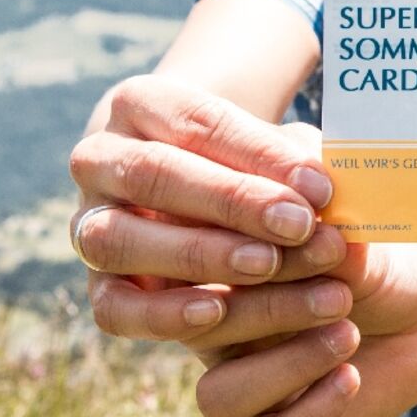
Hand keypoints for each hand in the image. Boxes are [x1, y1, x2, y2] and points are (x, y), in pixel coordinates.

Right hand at [71, 77, 346, 343]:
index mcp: (143, 104)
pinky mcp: (98, 285)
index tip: (321, 186)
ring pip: (121, 239)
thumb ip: (295, 163)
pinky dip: (161, 312)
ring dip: (199, 254)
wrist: (205, 194)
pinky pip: (114, 306)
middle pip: (154, 175)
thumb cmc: (255, 160)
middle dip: (231, 202)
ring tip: (268, 266)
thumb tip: (329, 187)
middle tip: (299, 225)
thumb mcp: (277, 150)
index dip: (261, 155)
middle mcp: (101, 159)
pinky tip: (215, 311)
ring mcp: (87, 223)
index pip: (200, 122)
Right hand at [189, 241, 416, 416]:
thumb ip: (327, 239)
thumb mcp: (354, 248)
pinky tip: (350, 377)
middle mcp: (215, 335)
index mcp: (215, 279)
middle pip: (203, 332)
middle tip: (339, 296)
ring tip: (348, 336)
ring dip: (287, 367)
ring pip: (221, 398)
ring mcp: (242, 387)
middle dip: (270, 310)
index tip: (297, 238)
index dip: (237, 254)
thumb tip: (317, 226)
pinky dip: (310, 413)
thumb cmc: (373, 269)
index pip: (193, 267)